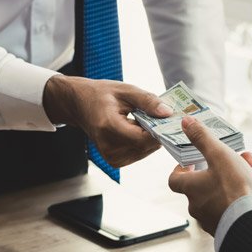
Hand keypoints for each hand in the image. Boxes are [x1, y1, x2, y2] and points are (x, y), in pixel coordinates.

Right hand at [43, 75, 172, 166]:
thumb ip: (148, 101)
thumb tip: (168, 113)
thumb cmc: (102, 95)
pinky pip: (139, 153)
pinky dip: (143, 142)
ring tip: (148, 121)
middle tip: (164, 117)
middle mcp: (108, 147)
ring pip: (145, 151)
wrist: (79, 105)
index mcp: (109, 127)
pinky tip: (139, 129)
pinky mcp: (114, 161)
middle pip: (146, 146)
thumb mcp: (126, 90)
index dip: (160, 130)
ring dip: (151, 138)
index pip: (143, 138)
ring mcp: (110, 157)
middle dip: (158, 132)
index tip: (171, 119)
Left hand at [168, 116, 251, 234]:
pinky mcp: (231, 228)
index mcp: (192, 188)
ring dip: (249, 182)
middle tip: (245, 159)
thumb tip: (185, 122)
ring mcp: (215, 219)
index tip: (193, 161)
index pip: (175, 179)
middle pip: (210, 183)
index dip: (182, 168)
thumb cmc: (234, 188)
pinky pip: (242, 209)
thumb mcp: (219, 155)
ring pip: (230, 195)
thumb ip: (202, 138)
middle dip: (230, 168)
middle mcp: (199, 205)